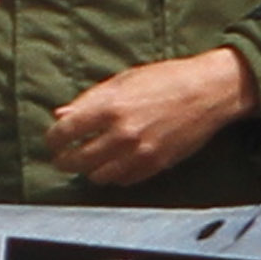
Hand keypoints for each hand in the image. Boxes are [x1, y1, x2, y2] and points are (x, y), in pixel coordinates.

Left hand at [44, 48, 257, 188]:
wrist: (208, 91)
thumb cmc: (166, 79)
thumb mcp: (124, 80)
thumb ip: (90, 100)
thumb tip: (61, 115)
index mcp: (110, 106)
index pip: (65, 132)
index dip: (53, 139)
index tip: (53, 140)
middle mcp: (122, 133)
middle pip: (77, 160)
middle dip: (64, 161)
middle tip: (63, 158)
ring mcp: (139, 153)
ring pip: (98, 176)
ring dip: (89, 171)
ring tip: (89, 162)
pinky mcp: (155, 165)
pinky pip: (123, 180)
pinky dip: (113, 175)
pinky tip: (113, 165)